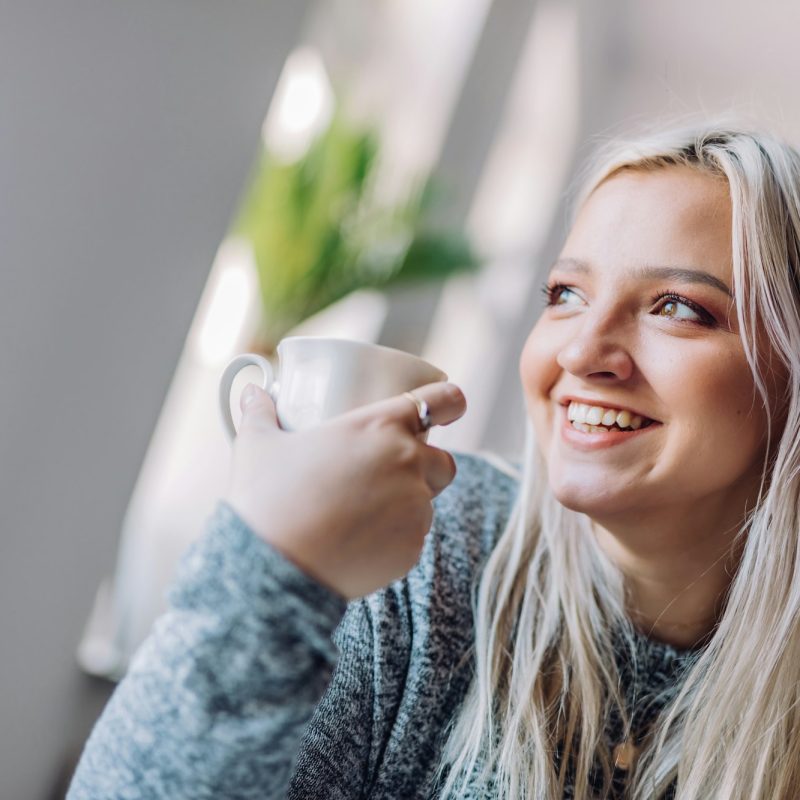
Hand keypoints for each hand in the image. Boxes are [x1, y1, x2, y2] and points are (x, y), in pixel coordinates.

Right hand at [222, 381, 466, 598]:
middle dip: (426, 466)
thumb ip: (259, 413)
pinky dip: (395, 538)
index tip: (451, 405)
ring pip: (428, 502)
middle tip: (388, 474)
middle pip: (444, 461)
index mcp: (380, 426)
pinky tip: (361, 542)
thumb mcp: (257, 445)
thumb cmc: (267, 498)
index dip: (451, 402)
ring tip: (364, 513)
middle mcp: (408, 463)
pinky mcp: (412, 549)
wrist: (273, 568)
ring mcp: (415, 509)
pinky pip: (413, 537)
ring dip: (408, 503)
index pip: (441, 401)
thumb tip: (252, 392)